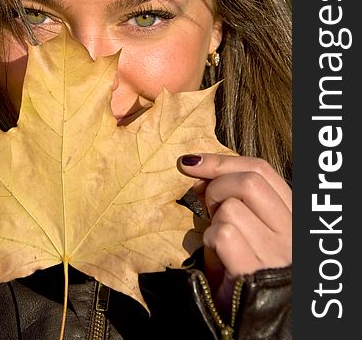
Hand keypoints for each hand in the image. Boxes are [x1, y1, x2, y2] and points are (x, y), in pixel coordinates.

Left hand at [179, 153, 291, 317]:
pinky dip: (210, 240)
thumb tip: (199, 170)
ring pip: (232, 207)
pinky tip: (215, 254)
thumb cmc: (245, 273)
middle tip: (209, 208)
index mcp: (291, 217)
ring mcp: (276, 252)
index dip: (222, 160)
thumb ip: (234, 199)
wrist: (257, 325)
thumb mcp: (249, 231)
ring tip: (217, 239)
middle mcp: (290, 232)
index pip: (261, 170)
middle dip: (217, 186)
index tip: (192, 162)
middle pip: (249, 180)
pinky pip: (223, 234)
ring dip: (213, 220)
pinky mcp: (254, 271)